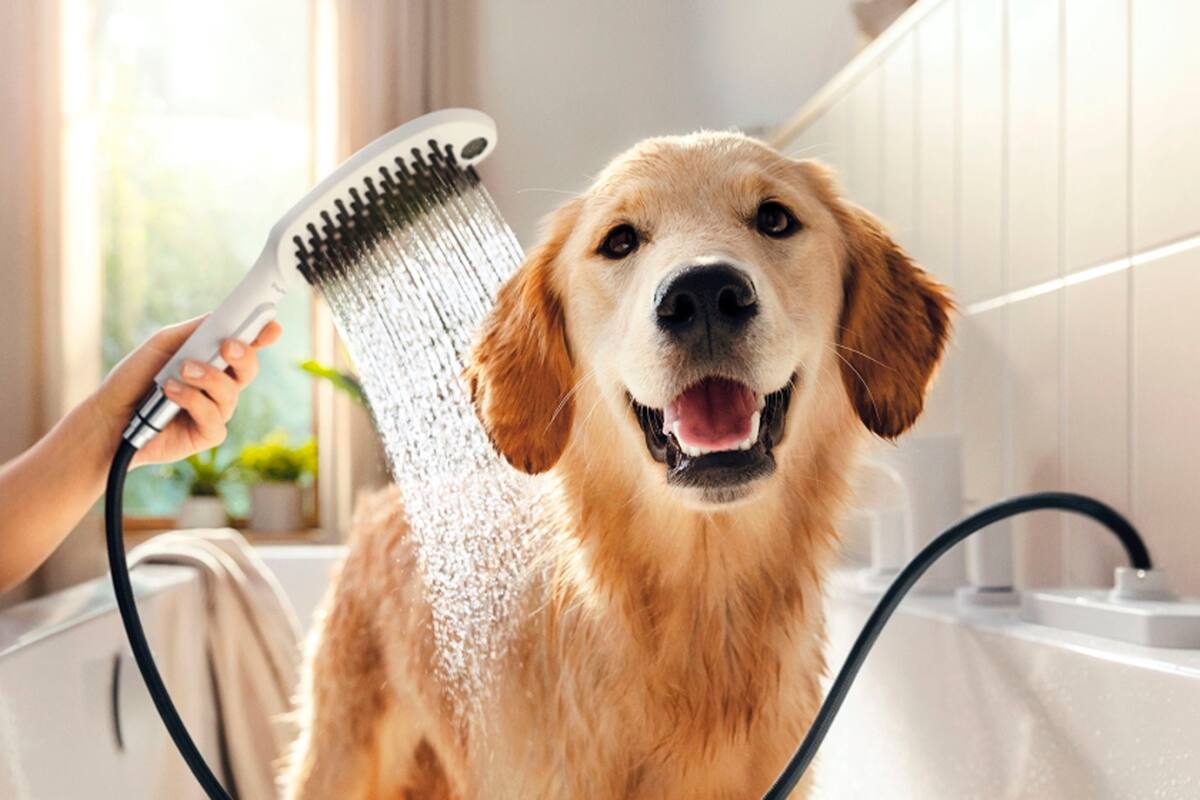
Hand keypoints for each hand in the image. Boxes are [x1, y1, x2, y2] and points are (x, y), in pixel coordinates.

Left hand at [86, 316, 283, 466]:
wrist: (108, 415)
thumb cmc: (135, 378)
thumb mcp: (163, 344)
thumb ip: (194, 331)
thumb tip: (223, 316)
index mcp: (213, 361)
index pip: (245, 347)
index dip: (262, 336)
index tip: (272, 326)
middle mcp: (219, 386)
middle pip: (249, 370)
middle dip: (244, 355)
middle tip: (227, 346)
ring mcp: (216, 411)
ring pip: (232, 392)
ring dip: (208, 378)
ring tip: (181, 372)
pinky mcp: (208, 434)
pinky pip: (215, 417)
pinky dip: (193, 401)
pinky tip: (170, 394)